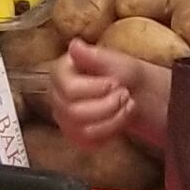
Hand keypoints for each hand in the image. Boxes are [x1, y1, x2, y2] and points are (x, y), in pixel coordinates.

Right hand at [54, 38, 170, 152]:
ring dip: (113, 119)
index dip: (95, 88)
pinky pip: (88, 143)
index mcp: (60, 73)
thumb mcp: (113, 59)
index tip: (115, 82)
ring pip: (83, 130)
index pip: (69, 89)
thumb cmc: (121, 72)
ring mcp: (64, 119)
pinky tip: (120, 119)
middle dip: (108, 105)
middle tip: (126, 94)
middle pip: (75, 113)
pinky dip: (110, 132)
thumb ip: (93, 55)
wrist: (134, 92)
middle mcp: (56, 97)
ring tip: (127, 105)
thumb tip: (74, 45)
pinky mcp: (75, 136)